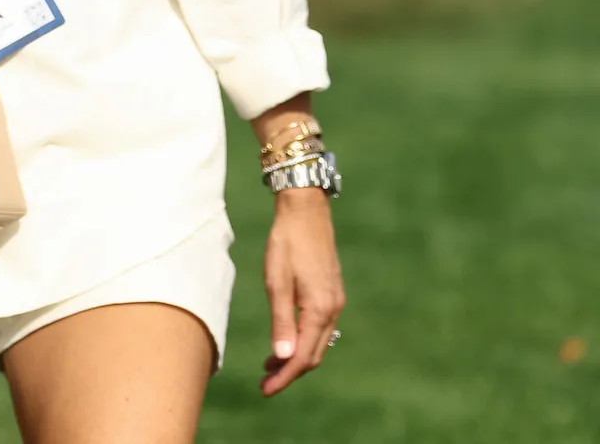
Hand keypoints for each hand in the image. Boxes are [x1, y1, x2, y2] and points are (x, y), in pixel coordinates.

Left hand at [260, 188, 343, 394]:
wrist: (306, 212)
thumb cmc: (286, 243)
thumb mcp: (277, 282)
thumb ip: (281, 321)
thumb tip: (283, 357)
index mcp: (320, 309)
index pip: (303, 356)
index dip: (285, 377)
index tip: (266, 390)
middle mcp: (333, 309)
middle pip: (313, 355)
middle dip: (290, 372)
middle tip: (264, 382)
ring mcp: (335, 302)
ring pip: (318, 343)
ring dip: (296, 357)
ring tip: (270, 365)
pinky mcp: (331, 294)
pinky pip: (320, 328)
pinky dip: (303, 341)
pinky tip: (286, 341)